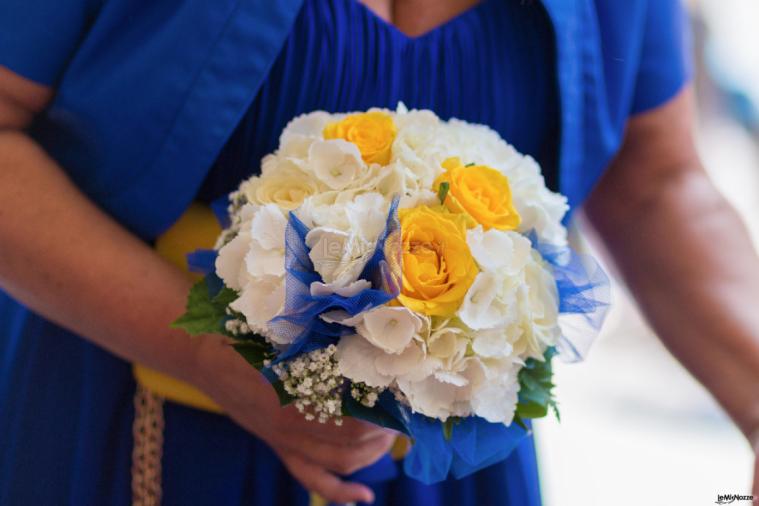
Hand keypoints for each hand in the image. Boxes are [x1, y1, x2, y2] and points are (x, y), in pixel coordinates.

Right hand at [192, 335, 395, 503]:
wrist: (202, 352)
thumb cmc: (246, 330)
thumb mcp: (283, 327)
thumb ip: (319, 336)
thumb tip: (364, 329)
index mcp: (295, 390)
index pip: (354, 410)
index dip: (383, 407)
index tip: (402, 393)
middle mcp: (291, 423)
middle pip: (352, 441)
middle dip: (385, 432)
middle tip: (402, 414)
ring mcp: (283, 439)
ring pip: (338, 463)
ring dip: (371, 456)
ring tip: (389, 440)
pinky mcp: (278, 446)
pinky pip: (310, 478)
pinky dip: (339, 493)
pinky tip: (363, 498)